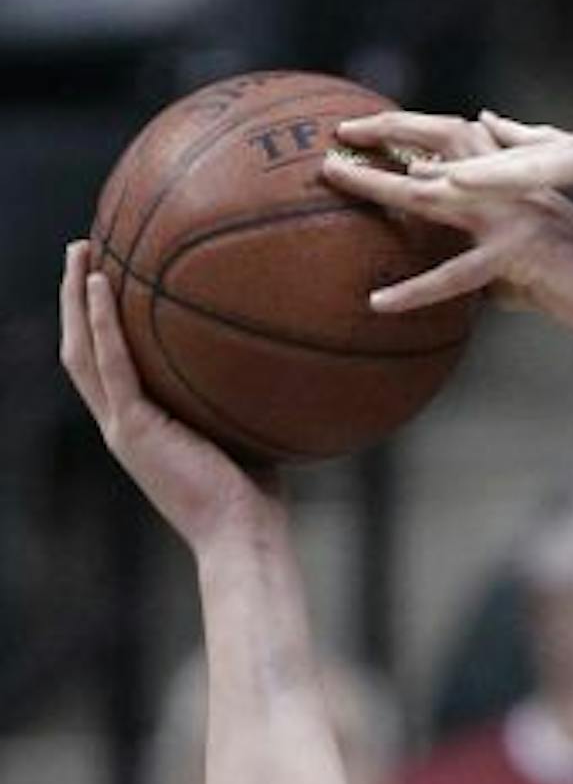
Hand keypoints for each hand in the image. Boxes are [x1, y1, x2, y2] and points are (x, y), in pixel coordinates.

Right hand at [57, 240, 282, 550]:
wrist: (243, 535)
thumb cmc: (258, 491)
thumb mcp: (246, 428)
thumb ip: (243, 393)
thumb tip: (285, 350)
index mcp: (140, 423)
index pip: (106, 362)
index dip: (97, 320)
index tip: (106, 273)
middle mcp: (120, 422)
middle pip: (81, 347)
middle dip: (76, 296)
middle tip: (82, 247)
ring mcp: (121, 426)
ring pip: (81, 350)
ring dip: (77, 297)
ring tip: (81, 250)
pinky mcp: (133, 429)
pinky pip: (112, 365)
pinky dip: (104, 323)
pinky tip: (105, 283)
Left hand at [324, 110, 572, 342]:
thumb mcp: (536, 266)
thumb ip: (500, 261)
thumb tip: (478, 287)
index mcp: (521, 183)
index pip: (463, 137)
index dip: (417, 127)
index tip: (373, 128)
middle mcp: (518, 188)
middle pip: (444, 139)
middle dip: (390, 129)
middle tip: (340, 133)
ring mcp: (517, 216)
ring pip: (434, 192)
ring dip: (379, 184)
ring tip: (334, 178)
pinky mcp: (521, 253)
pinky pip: (454, 274)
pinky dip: (416, 290)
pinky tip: (380, 302)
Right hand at [358, 115, 572, 288]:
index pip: (529, 169)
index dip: (481, 178)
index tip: (432, 181)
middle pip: (506, 146)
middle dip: (448, 152)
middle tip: (387, 147)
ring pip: (517, 140)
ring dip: (466, 143)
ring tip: (410, 137)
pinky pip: (541, 138)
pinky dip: (506, 136)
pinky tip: (481, 126)